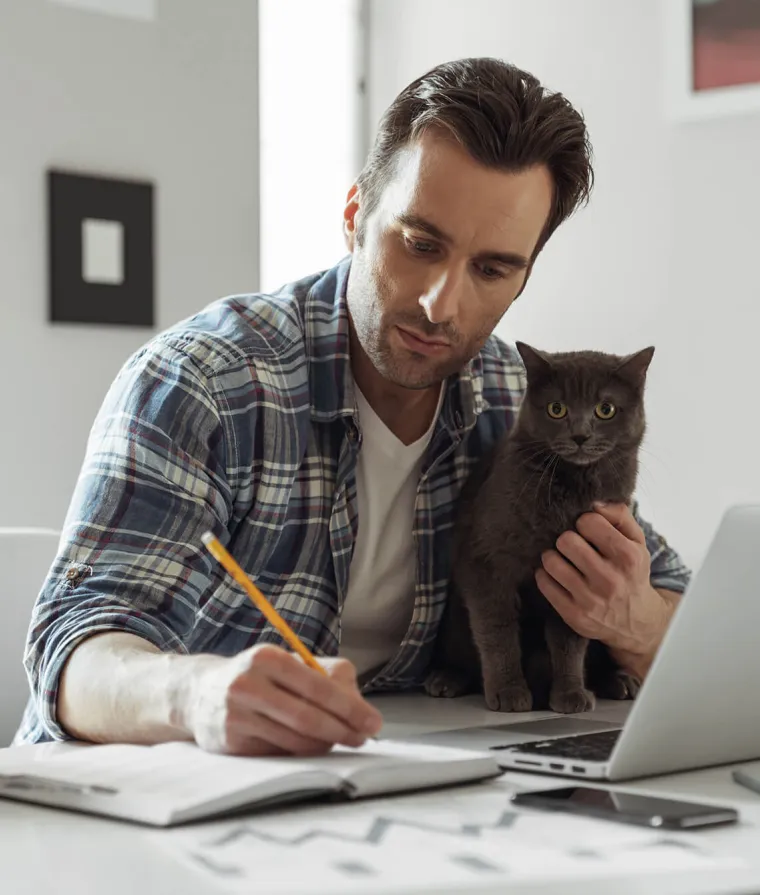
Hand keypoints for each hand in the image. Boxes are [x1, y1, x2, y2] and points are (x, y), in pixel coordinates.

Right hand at [183, 644, 382, 755]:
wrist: (199, 693)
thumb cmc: (258, 677)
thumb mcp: (288, 663)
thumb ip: (326, 675)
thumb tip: (358, 704)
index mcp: (268, 658)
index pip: (318, 687)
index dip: (350, 708)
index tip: (373, 722)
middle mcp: (248, 684)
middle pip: (307, 717)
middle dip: (342, 730)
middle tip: (363, 738)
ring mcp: (236, 715)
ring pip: (294, 740)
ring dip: (324, 744)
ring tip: (338, 741)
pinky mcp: (230, 742)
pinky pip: (277, 753)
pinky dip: (299, 753)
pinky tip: (308, 747)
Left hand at [534, 502, 670, 659]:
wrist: (636, 622)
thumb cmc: (631, 573)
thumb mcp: (637, 542)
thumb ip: (619, 515)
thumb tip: (594, 502)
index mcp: (628, 557)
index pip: (588, 522)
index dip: (584, 523)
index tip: (587, 531)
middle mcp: (610, 579)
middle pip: (566, 541)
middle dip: (566, 539)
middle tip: (572, 546)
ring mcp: (590, 600)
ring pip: (551, 562)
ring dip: (553, 556)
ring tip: (562, 559)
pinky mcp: (573, 615)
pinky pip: (544, 583)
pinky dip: (545, 575)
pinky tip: (557, 575)